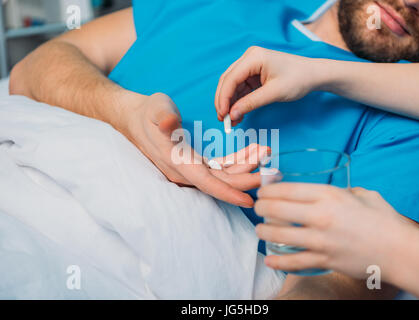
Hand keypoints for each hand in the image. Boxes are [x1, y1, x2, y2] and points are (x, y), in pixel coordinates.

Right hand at [122, 92, 269, 207]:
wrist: (137, 118)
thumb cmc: (147, 113)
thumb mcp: (155, 109)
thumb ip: (163, 117)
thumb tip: (170, 123)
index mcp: (178, 161)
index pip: (207, 182)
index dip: (228, 192)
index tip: (250, 199)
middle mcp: (186, 171)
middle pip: (222, 182)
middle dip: (248, 178)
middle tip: (273, 171)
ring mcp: (192, 169)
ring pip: (224, 175)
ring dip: (247, 166)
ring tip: (266, 152)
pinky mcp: (196, 163)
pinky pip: (221, 167)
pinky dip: (239, 160)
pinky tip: (253, 151)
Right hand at [215, 46, 323, 122]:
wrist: (313, 75)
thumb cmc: (298, 79)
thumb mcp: (274, 93)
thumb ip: (251, 103)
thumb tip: (231, 115)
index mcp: (253, 57)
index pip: (230, 79)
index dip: (223, 98)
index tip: (222, 116)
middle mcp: (249, 59)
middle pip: (228, 81)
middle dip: (224, 102)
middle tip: (223, 120)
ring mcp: (250, 66)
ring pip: (232, 86)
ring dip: (230, 103)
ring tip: (232, 121)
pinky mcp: (253, 75)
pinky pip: (241, 89)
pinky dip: (238, 102)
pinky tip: (238, 115)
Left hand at [254, 183, 412, 278]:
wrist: (400, 251)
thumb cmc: (383, 219)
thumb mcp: (362, 194)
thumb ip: (340, 192)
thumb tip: (325, 194)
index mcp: (329, 195)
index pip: (287, 189)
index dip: (268, 190)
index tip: (262, 191)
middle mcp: (320, 216)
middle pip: (277, 209)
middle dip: (261, 208)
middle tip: (258, 208)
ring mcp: (320, 240)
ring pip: (279, 235)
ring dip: (264, 231)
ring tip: (260, 230)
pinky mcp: (324, 260)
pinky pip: (293, 261)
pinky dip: (278, 260)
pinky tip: (269, 258)